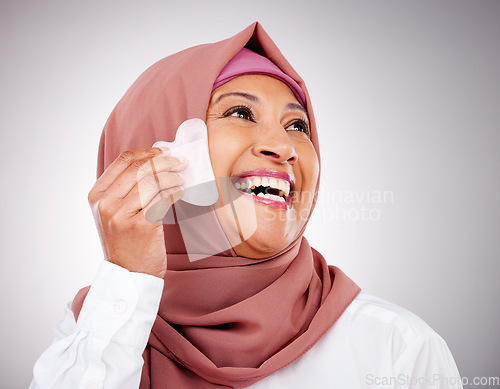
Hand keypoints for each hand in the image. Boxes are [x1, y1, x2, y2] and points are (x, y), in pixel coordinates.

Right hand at [87, 147, 186, 277]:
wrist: (128, 274)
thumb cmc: (125, 241)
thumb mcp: (113, 212)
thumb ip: (124, 189)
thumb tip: (152, 162)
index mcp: (97, 195)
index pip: (123, 160)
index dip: (147, 152)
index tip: (164, 152)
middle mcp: (106, 203)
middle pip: (140, 168)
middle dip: (164, 161)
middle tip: (180, 162)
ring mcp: (122, 214)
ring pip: (152, 182)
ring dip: (171, 176)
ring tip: (181, 178)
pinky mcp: (141, 226)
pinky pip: (162, 199)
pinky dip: (174, 192)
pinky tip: (180, 192)